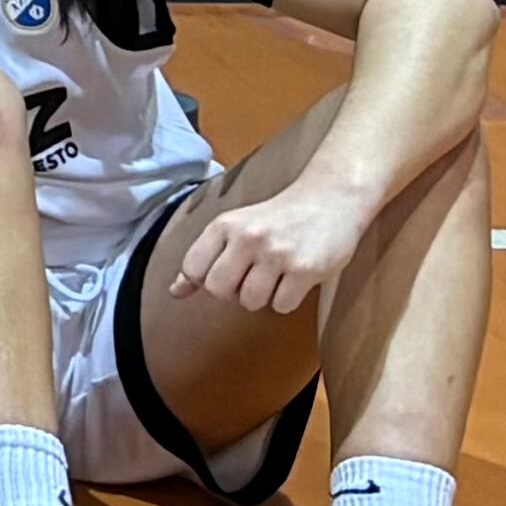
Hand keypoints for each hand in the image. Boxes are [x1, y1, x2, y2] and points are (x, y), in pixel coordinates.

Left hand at [169, 174, 366, 316]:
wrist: (331, 199)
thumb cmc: (277, 219)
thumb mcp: (235, 227)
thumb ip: (205, 258)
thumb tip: (174, 292)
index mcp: (224, 225)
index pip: (193, 269)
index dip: (205, 279)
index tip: (225, 270)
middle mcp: (247, 237)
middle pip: (218, 290)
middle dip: (232, 292)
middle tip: (251, 277)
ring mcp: (277, 253)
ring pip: (250, 302)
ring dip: (262, 297)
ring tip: (275, 276)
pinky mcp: (306, 269)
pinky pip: (282, 306)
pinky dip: (287, 300)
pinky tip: (295, 279)